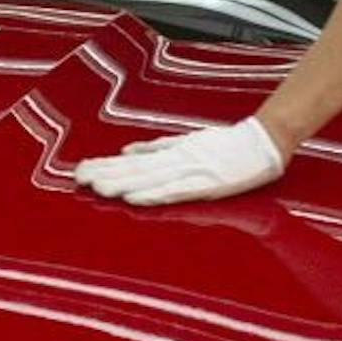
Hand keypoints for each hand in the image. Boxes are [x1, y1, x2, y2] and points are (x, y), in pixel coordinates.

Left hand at [73, 117, 285, 205]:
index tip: (82, 170)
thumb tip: (128, 149)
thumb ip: (156, 147)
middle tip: (78, 178)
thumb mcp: (187, 141)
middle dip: (106, 174)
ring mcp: (190, 172)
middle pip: (134, 169)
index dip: (106, 165)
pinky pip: (174, 192)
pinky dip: (153, 194)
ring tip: (97, 189)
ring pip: (149, 179)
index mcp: (171, 152)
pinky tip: (133, 199)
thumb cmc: (227, 144)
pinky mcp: (205, 185)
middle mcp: (176, 160)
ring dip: (122, 184)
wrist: (262, 141)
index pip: (131, 160)